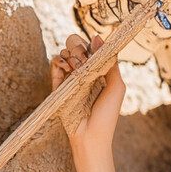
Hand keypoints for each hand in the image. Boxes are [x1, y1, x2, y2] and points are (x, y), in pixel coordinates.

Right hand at [50, 33, 125, 149]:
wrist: (91, 134)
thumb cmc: (107, 113)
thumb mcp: (116, 86)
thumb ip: (110, 62)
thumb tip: (98, 37)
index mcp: (100, 70)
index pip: (93, 46)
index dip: (93, 45)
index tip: (95, 52)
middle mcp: (85, 70)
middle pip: (76, 44)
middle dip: (79, 47)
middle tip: (84, 61)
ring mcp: (70, 76)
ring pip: (64, 51)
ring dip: (70, 54)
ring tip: (77, 68)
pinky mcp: (58, 84)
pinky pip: (54, 63)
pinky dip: (59, 61)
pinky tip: (67, 69)